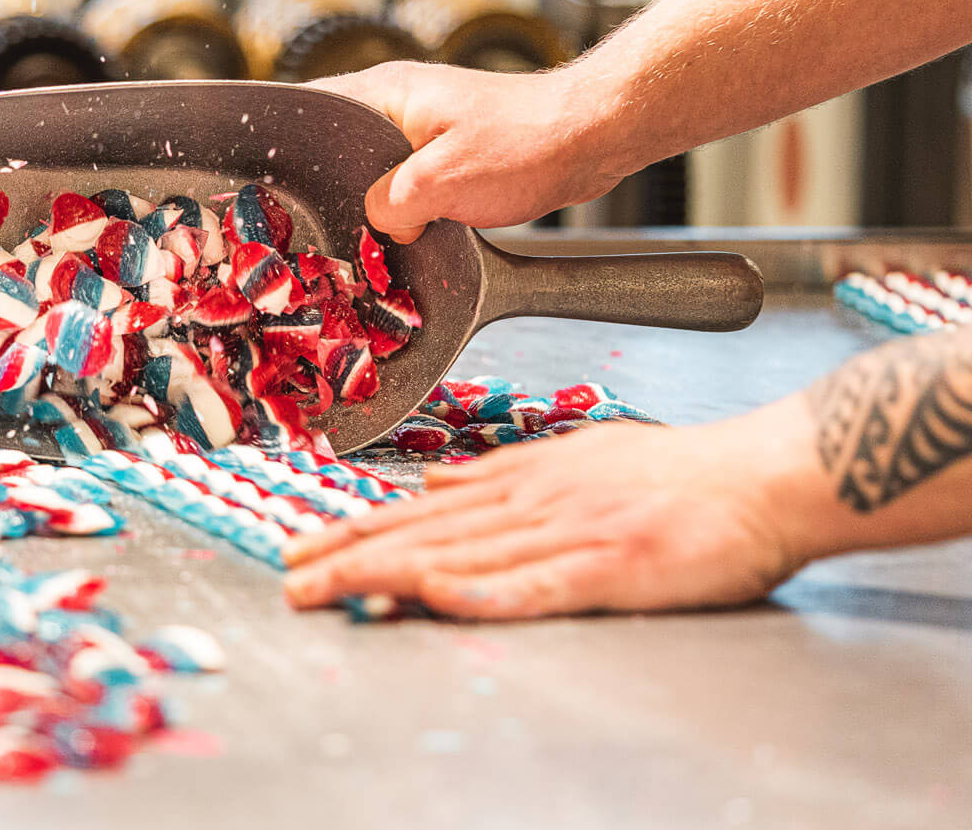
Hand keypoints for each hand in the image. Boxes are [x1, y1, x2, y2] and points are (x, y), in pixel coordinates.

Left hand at [281, 420, 805, 619]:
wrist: (762, 475)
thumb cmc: (677, 473)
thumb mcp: (577, 455)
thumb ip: (501, 469)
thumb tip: (435, 477)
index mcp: (524, 479)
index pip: (422, 507)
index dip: (356, 527)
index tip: (301, 545)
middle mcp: (534, 502)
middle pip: (426, 531)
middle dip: (350, 554)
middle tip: (290, 577)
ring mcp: (571, 534)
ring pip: (464, 554)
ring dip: (390, 573)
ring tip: (332, 590)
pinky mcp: (612, 568)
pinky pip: (537, 584)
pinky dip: (483, 591)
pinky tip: (435, 597)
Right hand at [306, 62, 627, 241]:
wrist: (592, 138)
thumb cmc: (524, 143)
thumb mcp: (438, 182)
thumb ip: (388, 204)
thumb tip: (379, 222)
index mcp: (385, 93)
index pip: (310, 108)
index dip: (287, 148)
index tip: (275, 187)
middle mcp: (399, 103)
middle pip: (337, 147)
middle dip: (334, 188)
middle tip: (323, 225)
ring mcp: (424, 126)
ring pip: (374, 171)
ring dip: (376, 202)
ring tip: (368, 231)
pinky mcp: (449, 151)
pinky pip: (408, 182)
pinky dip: (407, 207)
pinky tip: (409, 230)